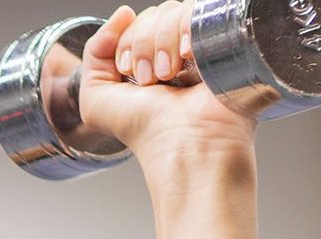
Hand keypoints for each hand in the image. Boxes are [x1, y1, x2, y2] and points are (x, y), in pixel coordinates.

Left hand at [77, 3, 257, 171]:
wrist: (185, 143)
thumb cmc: (146, 130)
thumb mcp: (97, 98)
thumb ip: (95, 54)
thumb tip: (123, 13)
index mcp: (152, 60)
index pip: (137, 22)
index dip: (126, 40)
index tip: (129, 72)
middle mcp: (179, 51)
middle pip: (155, 13)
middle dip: (141, 43)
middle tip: (150, 79)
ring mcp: (203, 44)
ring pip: (174, 10)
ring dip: (161, 41)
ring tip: (169, 75)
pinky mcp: (225, 39)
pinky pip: (198, 11)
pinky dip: (185, 29)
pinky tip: (188, 56)